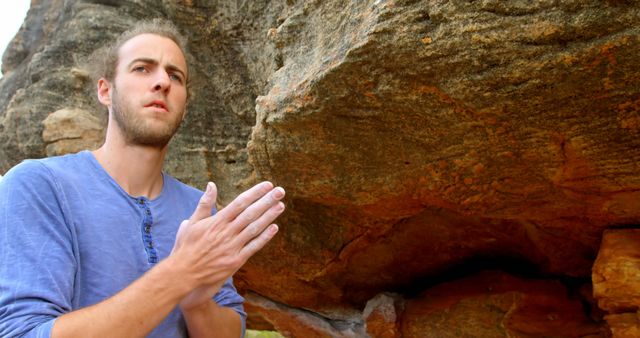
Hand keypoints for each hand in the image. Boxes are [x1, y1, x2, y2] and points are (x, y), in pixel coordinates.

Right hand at [171, 181, 284, 309]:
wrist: (185, 273)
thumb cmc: (188, 245)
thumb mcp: (193, 222)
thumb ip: (205, 203)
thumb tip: (211, 184)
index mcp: (217, 221)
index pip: (240, 202)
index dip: (255, 193)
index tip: (267, 185)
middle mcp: (226, 232)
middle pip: (250, 213)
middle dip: (267, 201)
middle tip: (280, 191)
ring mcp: (232, 247)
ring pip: (254, 228)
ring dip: (269, 216)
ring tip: (281, 205)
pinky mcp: (236, 261)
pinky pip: (253, 247)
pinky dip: (264, 237)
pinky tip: (274, 227)